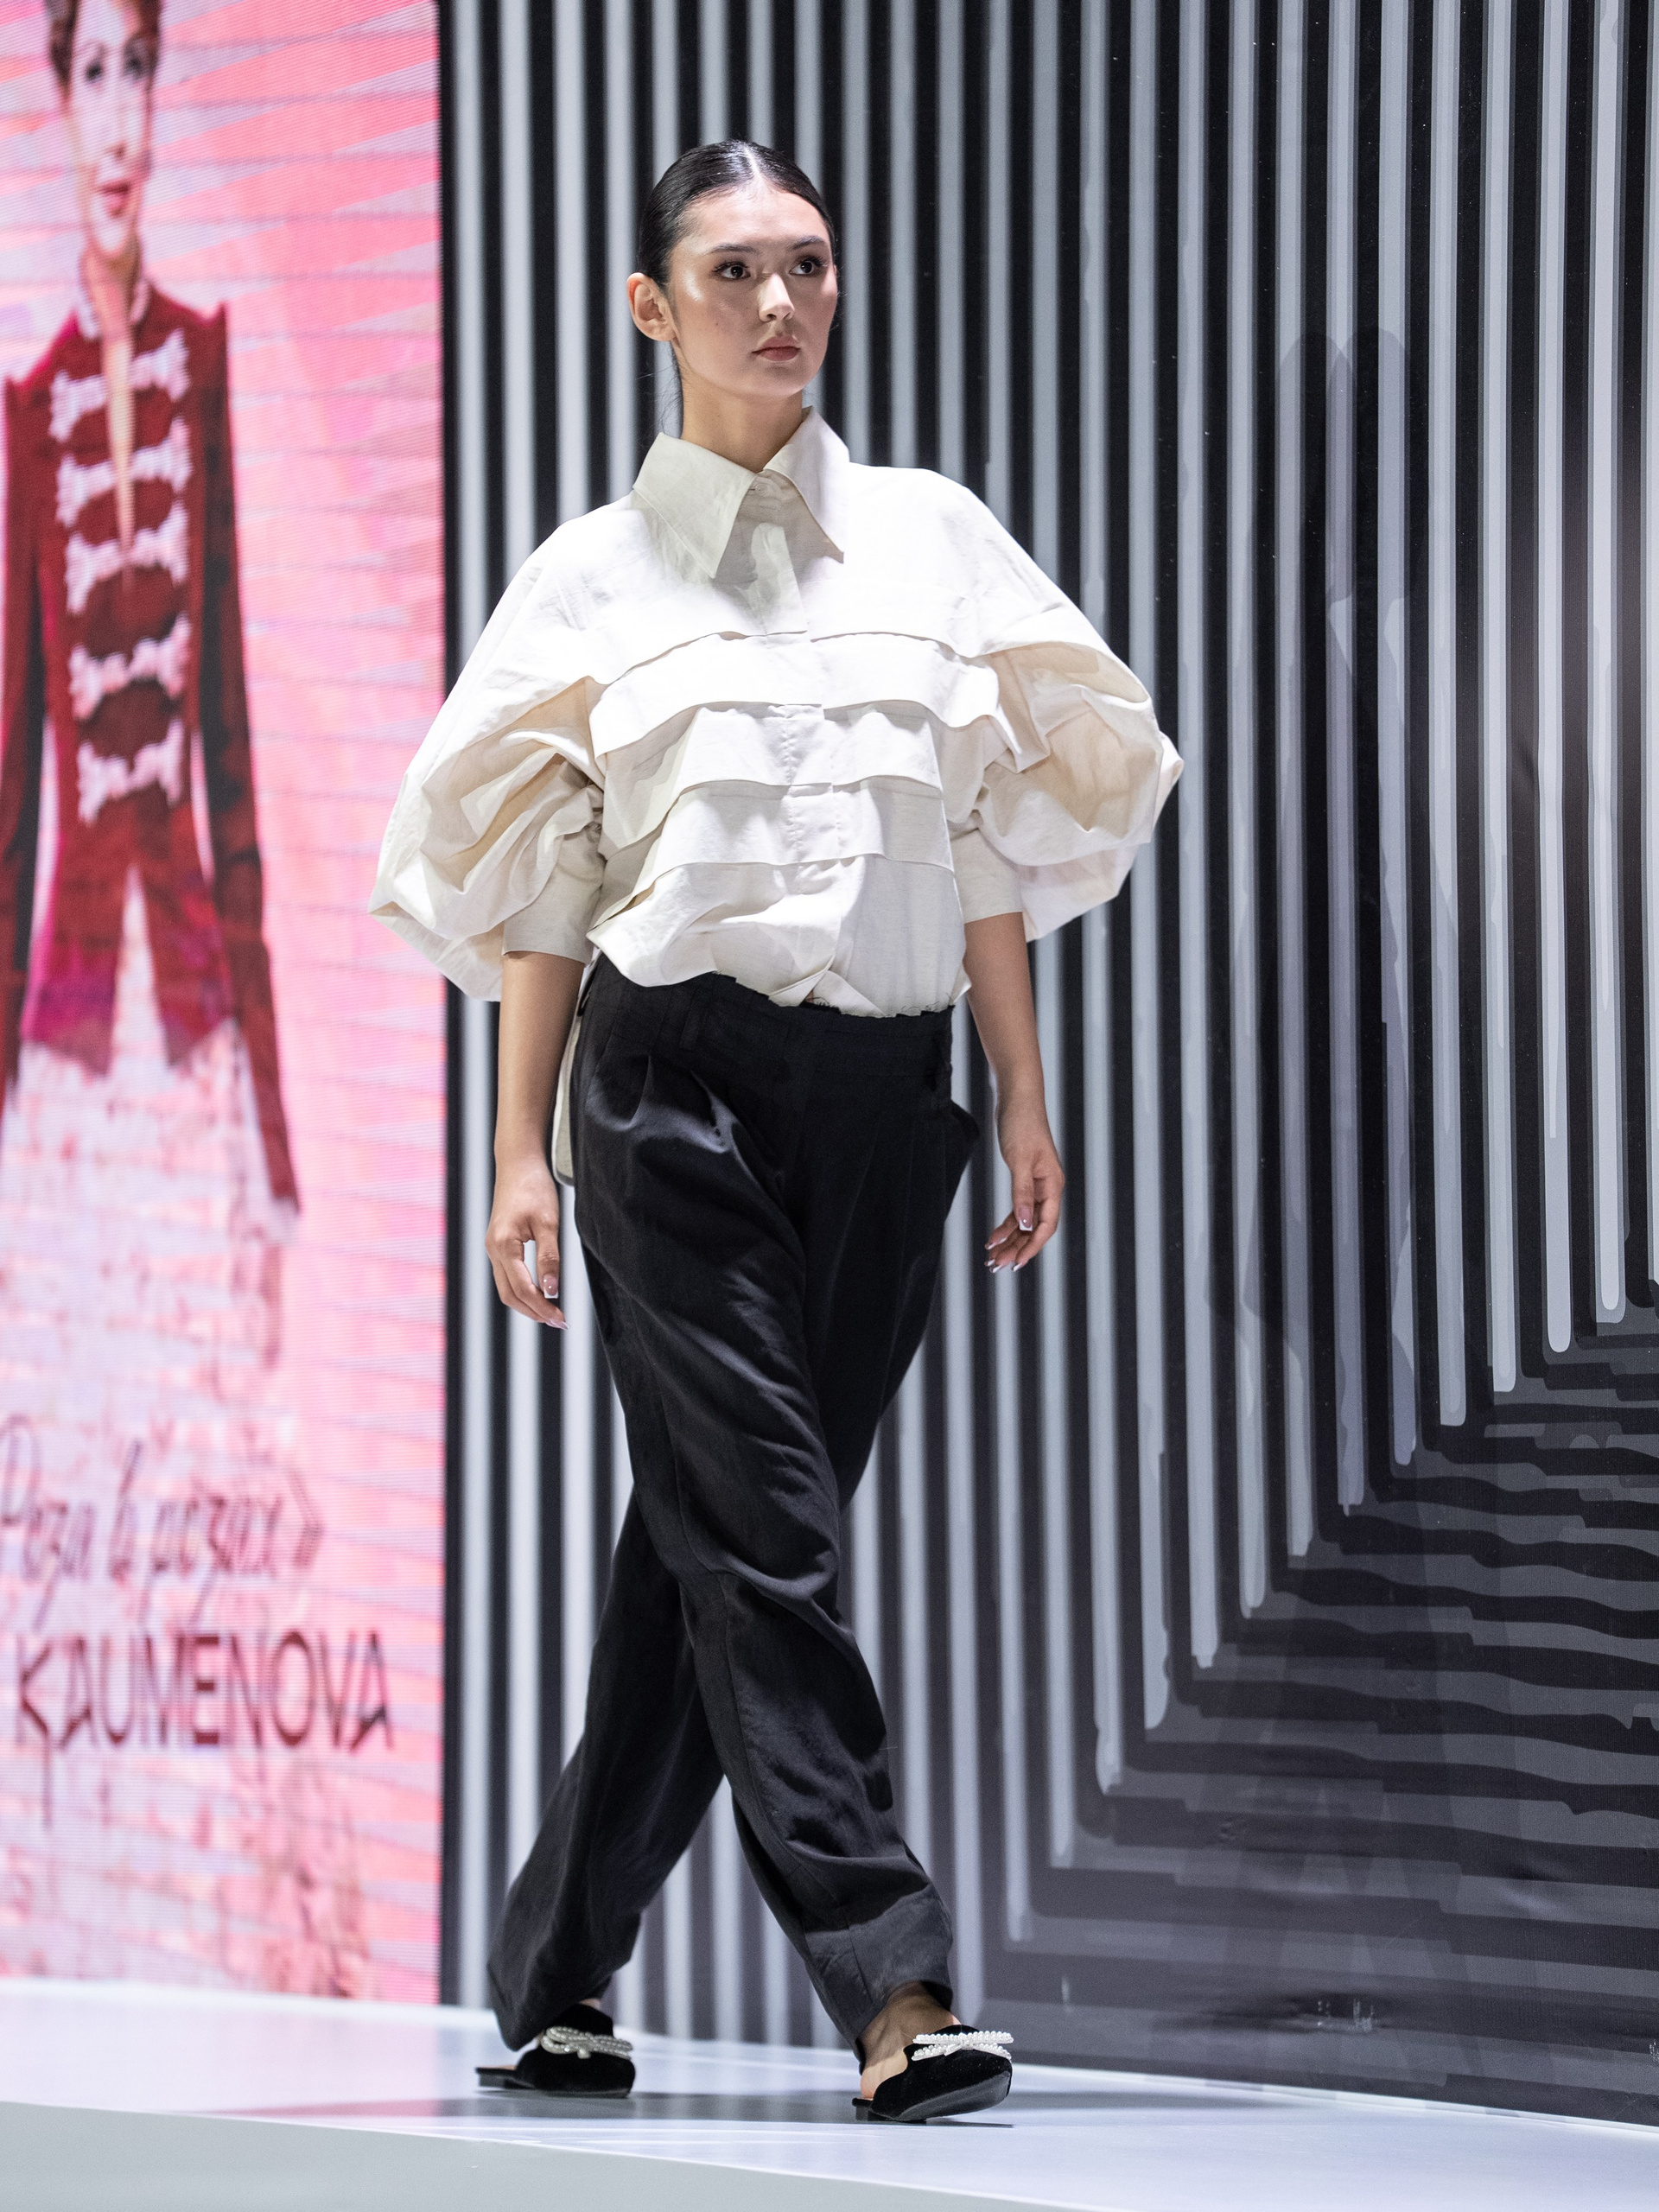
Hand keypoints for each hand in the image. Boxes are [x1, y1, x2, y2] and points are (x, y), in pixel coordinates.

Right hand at [486, 1152, 565, 1325]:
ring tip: (551, 1313)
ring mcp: (493, 1248)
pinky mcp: (498, 1245)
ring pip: (506, 1288)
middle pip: (509, 1295)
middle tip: (559, 1321)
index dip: (542, 1307)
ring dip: (527, 1304)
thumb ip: (549, 1258)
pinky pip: (507, 1276)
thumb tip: (552, 1290)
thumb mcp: (549, 1222)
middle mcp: (493, 1250)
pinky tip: (540, 1294)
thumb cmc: (534, 1188)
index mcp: (503, 1246)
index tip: (561, 1318)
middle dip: (534, 1312)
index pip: (522, 1289)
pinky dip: (522, 1291)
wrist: (518, 1165)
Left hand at [985, 1086, 1063, 1271]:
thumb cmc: (1022, 1124)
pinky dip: (1007, 1223)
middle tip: (997, 1265)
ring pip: (1025, 1221)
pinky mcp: (1025, 1179)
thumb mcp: (1020, 1160)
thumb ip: (1023, 1194)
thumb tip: (1026, 1223)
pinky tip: (994, 1235)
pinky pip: (1018, 1209)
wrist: (1017, 1099)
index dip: (1032, 1246)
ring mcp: (1037, 1184)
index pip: (1046, 1225)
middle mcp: (1048, 1188)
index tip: (1016, 1263)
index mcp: (1052, 1185)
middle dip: (1017, 1248)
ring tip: (993, 1256)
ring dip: (1010, 1240)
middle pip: (1035, 1227)